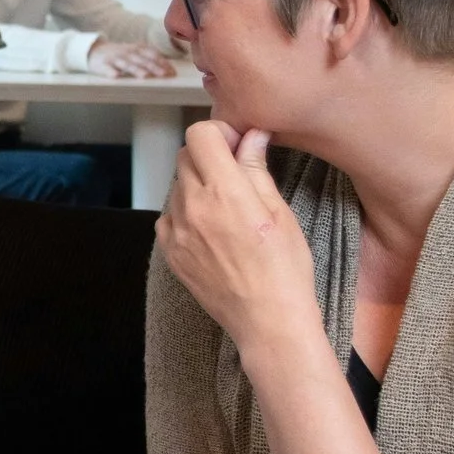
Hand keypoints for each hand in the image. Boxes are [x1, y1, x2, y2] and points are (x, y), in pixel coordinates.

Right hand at [91, 40, 177, 78]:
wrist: (95, 51)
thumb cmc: (120, 55)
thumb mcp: (135, 52)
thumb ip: (149, 59)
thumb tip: (169, 70)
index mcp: (137, 49)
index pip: (152, 55)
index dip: (162, 62)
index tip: (172, 72)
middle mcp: (127, 52)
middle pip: (142, 60)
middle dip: (154, 67)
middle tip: (164, 75)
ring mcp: (115, 58)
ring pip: (127, 64)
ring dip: (136, 70)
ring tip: (144, 76)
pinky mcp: (102, 65)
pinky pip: (107, 69)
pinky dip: (111, 72)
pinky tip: (116, 76)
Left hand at [156, 124, 320, 358]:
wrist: (267, 321)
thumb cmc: (285, 268)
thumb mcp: (280, 212)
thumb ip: (256, 169)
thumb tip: (251, 135)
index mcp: (224, 191)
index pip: (199, 134)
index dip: (219, 133)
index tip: (237, 145)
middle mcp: (193, 206)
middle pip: (185, 156)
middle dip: (208, 156)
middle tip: (234, 175)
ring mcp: (176, 230)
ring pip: (177, 185)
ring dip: (197, 185)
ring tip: (226, 209)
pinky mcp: (169, 252)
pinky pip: (168, 216)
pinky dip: (184, 213)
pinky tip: (210, 229)